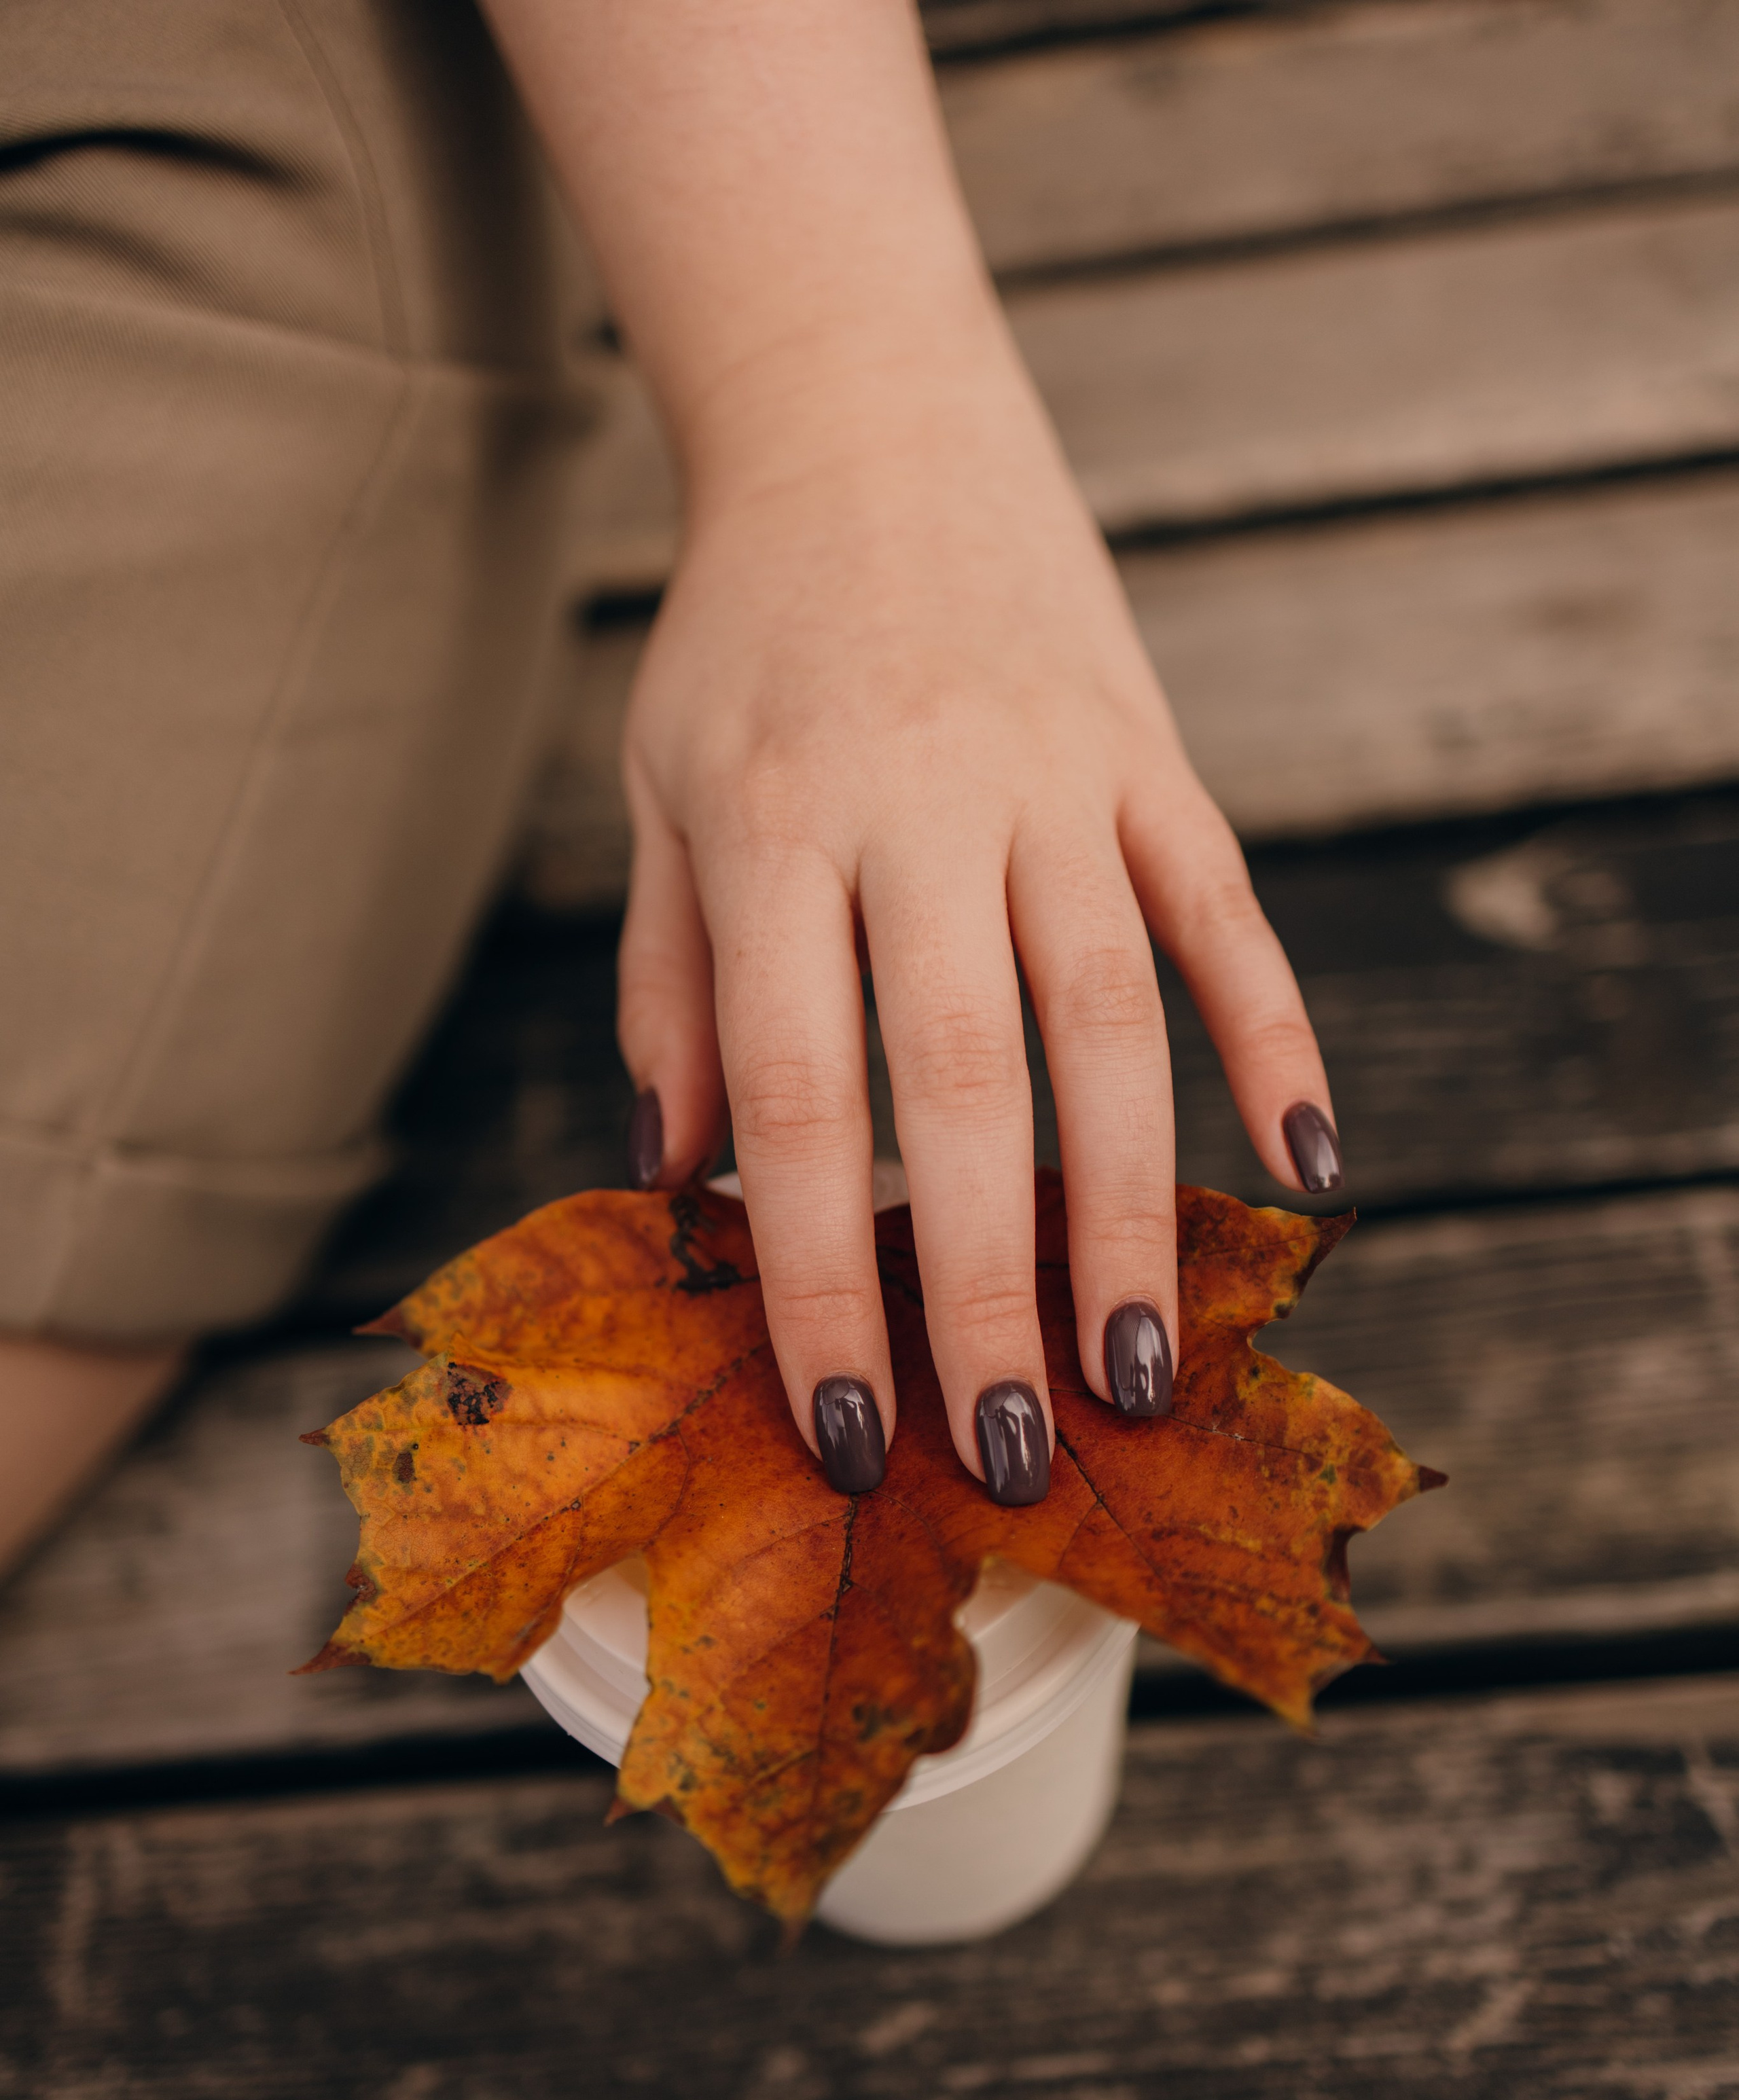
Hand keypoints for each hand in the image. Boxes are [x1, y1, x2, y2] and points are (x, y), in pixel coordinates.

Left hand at [477, 0, 1337, 1496]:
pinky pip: (1225, 913)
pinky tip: (1311, 1166)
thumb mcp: (660, 804)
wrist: (866, 422)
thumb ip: (669, 998)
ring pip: (1111, 1017)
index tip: (847, 1428)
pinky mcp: (1154, 753)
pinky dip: (1276, 1036)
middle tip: (1015, 1451)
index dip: (817, 1276)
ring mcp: (1057, 774)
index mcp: (773, 828)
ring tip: (1146, 1365)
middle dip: (987, 1285)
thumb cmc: (740, 648)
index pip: (792, 1094)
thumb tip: (678, 1195)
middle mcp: (921, 803)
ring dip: (1135, 1205)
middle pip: (963, 1082)